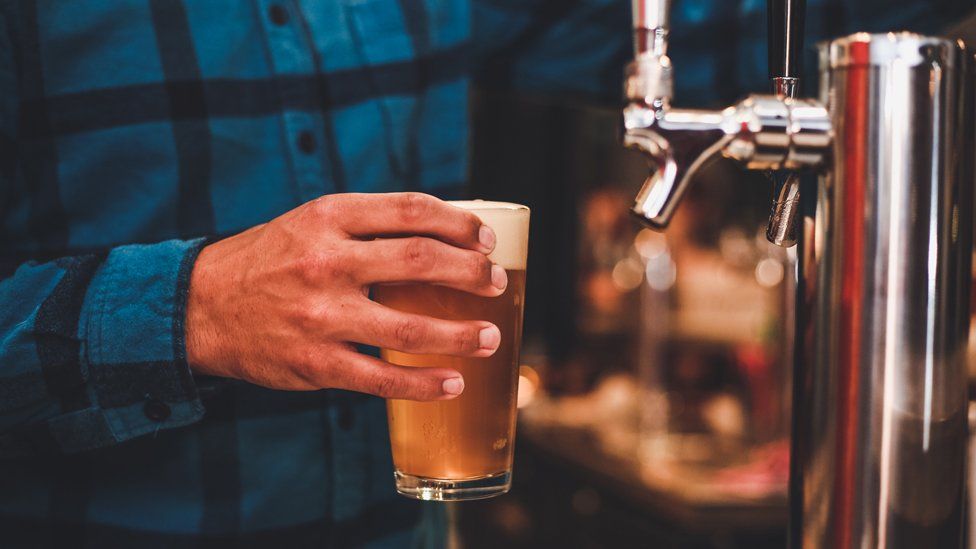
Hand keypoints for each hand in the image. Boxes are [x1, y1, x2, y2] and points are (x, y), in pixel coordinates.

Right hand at [185, 193, 506, 400]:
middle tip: (497, 282)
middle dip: (472, 272)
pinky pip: (382, 379)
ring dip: (461, 334)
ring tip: (490, 338)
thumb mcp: (309, 223)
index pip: (411, 211)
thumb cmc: (267, 260)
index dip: (460, 224)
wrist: (198, 307)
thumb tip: (440, 236)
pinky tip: (453, 384)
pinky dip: (424, 385)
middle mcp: (327, 261)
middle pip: (422, 260)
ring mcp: (321, 315)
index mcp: (328, 217)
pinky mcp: (315, 363)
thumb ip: (366, 225)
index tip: (486, 239)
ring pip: (410, 326)